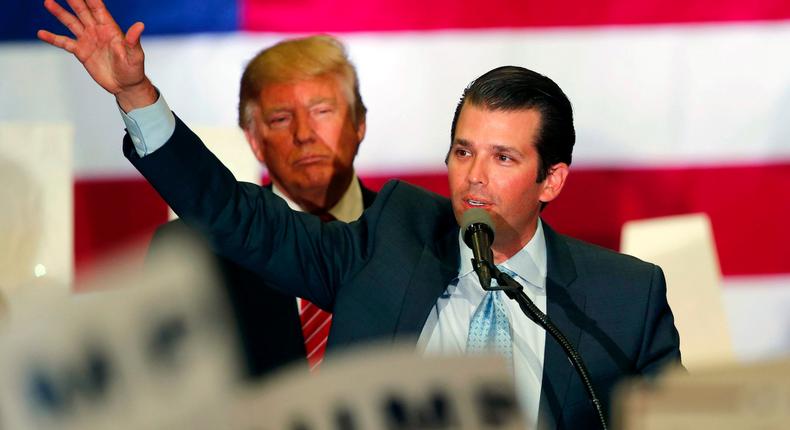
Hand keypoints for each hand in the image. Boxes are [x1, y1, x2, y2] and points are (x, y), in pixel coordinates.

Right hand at [37, 0, 156, 110]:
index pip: (98, 8)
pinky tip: (41, 33)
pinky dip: (53, 38)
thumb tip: (140, 25)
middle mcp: (97, 31)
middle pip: (82, 11)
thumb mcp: (135, 55)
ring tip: (48, 2)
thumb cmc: (133, 70)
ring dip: (60, 13)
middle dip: (73, 0)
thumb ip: (134, 40)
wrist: (125, 86)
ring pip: (71, 23)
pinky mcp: (81, 52)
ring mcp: (88, 40)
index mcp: (110, 28)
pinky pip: (64, 43)